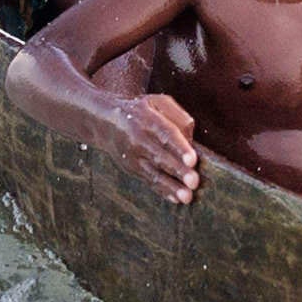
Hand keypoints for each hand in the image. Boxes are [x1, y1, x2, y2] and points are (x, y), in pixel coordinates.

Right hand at [119, 90, 203, 204]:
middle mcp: (139, 138)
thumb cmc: (142, 112)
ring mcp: (133, 156)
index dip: (180, 148)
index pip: (166, 134)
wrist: (106, 122)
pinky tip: (176, 199)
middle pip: (161, 156)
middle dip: (178, 170)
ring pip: (154, 173)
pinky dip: (162, 191)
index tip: (192, 160)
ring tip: (187, 197)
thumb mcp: (158, 103)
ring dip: (171, 186)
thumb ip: (179, 117)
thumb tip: (191, 140)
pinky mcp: (132, 168)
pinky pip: (149, 181)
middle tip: (194, 182)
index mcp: (148, 119)